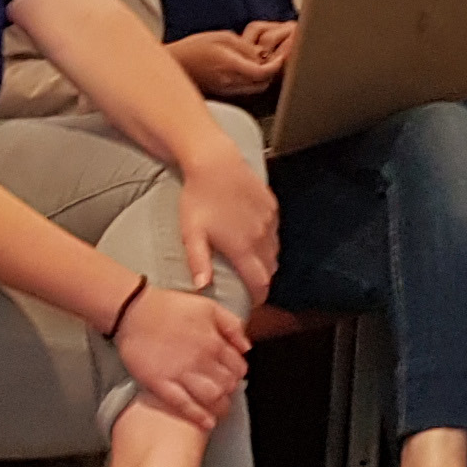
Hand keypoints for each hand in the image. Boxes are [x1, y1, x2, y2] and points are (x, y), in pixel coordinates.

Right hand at [115, 279, 249, 429]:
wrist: (133, 311)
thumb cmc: (170, 307)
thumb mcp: (209, 307)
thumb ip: (232, 326)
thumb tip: (246, 346)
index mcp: (213, 341)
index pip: (238, 367)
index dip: (239, 374)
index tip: (235, 376)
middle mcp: (200, 360)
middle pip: (227, 384)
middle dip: (230, 390)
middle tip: (227, 392)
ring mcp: (180, 373)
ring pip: (210, 397)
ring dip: (219, 406)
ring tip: (220, 408)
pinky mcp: (160, 383)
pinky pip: (183, 404)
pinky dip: (198, 416)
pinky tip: (207, 423)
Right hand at [166, 30, 282, 98]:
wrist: (171, 63)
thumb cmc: (192, 48)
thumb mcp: (222, 37)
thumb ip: (245, 47)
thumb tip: (262, 55)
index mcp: (229, 66)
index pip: (262, 72)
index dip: (277, 66)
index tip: (282, 58)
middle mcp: (228, 82)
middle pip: (262, 84)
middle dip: (273, 73)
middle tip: (277, 60)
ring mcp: (225, 90)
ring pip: (254, 89)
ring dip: (263, 79)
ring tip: (264, 65)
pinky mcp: (222, 94)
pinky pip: (244, 90)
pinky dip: (251, 82)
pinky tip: (249, 71)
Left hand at [177, 155, 280, 300]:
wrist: (216, 164)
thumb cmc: (199, 198)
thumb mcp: (192, 233)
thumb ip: (198, 262)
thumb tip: (202, 287)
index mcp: (242, 248)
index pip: (260, 282)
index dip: (258, 297)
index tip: (252, 302)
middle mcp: (261, 237)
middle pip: (270, 269)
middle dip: (262, 279)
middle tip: (249, 282)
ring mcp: (269, 221)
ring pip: (274, 251)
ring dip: (265, 260)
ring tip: (250, 261)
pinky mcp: (272, 207)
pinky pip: (274, 232)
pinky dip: (267, 240)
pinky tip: (252, 236)